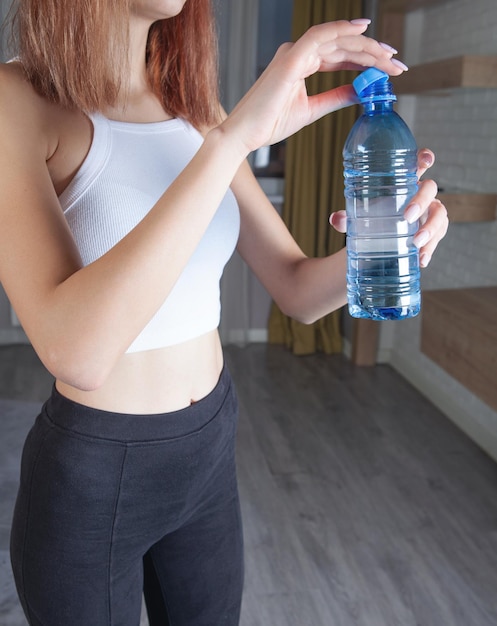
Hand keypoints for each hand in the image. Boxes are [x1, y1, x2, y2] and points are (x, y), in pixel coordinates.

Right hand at [220, 19, 407, 152]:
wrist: (245, 134)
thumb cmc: (269, 124)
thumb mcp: (312, 110)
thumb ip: (336, 97)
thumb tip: (360, 92)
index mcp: (301, 64)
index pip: (341, 56)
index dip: (366, 60)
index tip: (388, 69)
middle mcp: (298, 54)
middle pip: (343, 45)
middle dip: (373, 53)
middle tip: (397, 63)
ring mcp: (294, 53)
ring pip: (337, 40)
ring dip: (366, 46)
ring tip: (388, 57)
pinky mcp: (290, 58)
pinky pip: (320, 36)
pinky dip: (342, 29)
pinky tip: (363, 30)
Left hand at [330, 149, 448, 267]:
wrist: (376, 245)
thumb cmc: (369, 221)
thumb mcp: (357, 219)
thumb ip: (347, 218)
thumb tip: (336, 219)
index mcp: (404, 183)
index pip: (418, 164)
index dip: (424, 158)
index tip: (427, 161)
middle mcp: (421, 195)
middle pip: (430, 189)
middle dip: (421, 201)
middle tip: (407, 217)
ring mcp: (430, 213)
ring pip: (440, 215)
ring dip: (430, 229)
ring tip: (416, 244)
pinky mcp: (434, 233)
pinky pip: (437, 238)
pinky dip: (430, 250)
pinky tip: (421, 260)